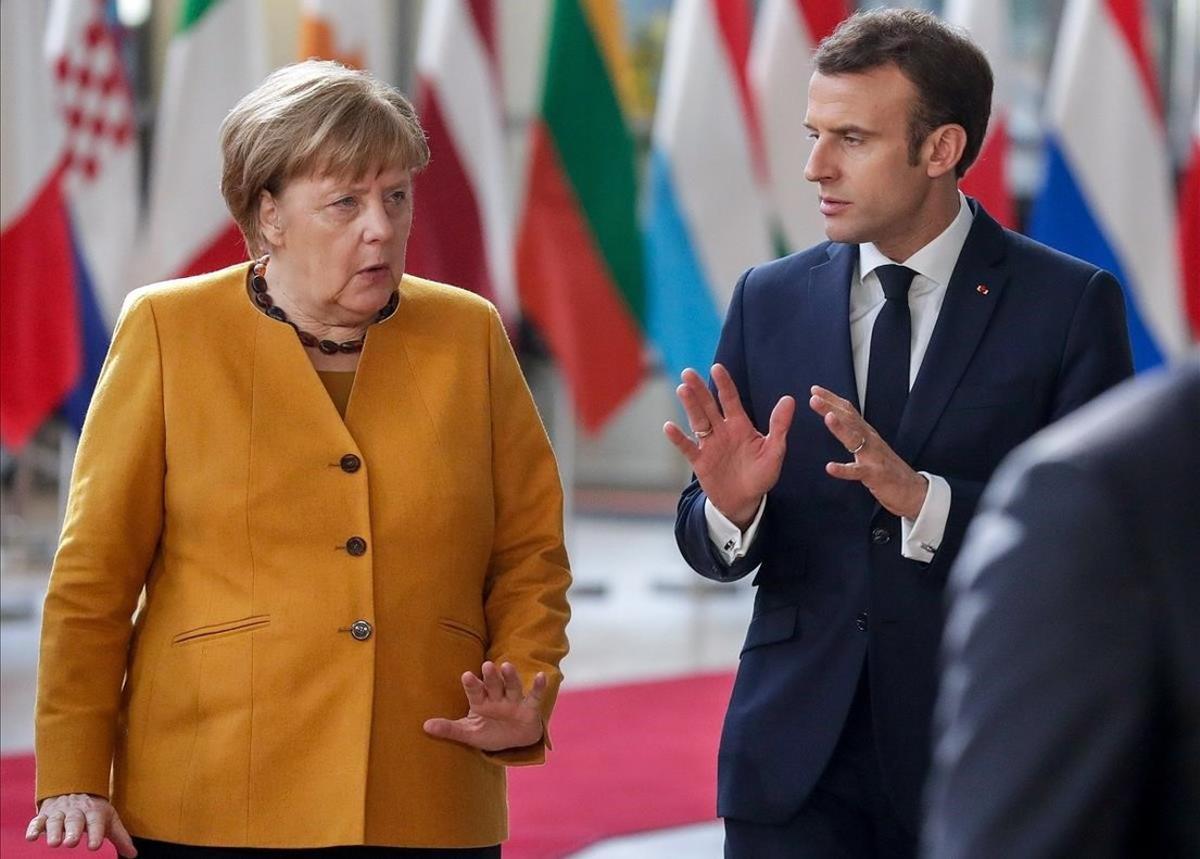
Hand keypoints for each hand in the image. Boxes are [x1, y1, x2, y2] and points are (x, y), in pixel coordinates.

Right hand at [27, 793, 136, 856]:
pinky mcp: (44, 815)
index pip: (96, 823)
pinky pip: (37, 821)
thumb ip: (119, 837)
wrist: (75, 787)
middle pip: (74, 820)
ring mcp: (59, 812)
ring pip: (55, 821)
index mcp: (94, 812)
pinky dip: (33, 828)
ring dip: (53, 831)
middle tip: (71, 843)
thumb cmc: (94, 810)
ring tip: (53, 843)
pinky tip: (31, 837)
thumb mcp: (109, 819)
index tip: (94, 845)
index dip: (95, 834)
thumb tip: (132, 855)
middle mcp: (76, 811)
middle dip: (72, 831)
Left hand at [424, 661, 546, 751]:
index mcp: (481, 702)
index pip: (475, 692)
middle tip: (486, 665)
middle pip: (493, 685)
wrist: (515, 741)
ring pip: (512, 686)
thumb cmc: (490, 733)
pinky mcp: (529, 708)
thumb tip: (424, 726)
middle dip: (490, 676)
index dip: (472, 684)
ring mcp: (514, 701)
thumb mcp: (469, 734)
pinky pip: (534, 696)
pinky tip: (541, 676)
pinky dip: (539, 687)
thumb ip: (449, 729)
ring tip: (507, 666)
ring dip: (510, 677)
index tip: (466, 675)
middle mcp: (497, 698)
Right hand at [663, 364, 794, 527]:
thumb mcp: (774, 451)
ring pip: (697, 420)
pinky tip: (669, 427)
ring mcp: (709, 444)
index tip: (717, 368)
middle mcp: (722, 430)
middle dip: (699, 389)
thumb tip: (789, 400)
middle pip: (709, 406)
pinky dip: (678, 438)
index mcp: (740, 425)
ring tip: (682, 389)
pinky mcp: (700, 461)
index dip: (724, 384)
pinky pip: (687, 447)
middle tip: (689, 373)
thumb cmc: (761, 474)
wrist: (746, 500)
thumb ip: (779, 426)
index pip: (730, 400)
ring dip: (690, 406)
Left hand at [809, 385, 927, 518]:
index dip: (832, 399)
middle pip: (850, 419)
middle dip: (832, 407)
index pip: (849, 411)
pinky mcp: (875, 475)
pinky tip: (830, 467)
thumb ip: (855, 433)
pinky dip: (844, 469)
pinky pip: (857, 472)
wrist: (912, 490)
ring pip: (855, 439)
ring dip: (840, 427)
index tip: (815, 389)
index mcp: (866, 433)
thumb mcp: (869, 446)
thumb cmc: (888, 469)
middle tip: (814, 397)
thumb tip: (838, 420)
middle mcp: (870, 440)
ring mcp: (873, 456)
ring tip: (827, 417)